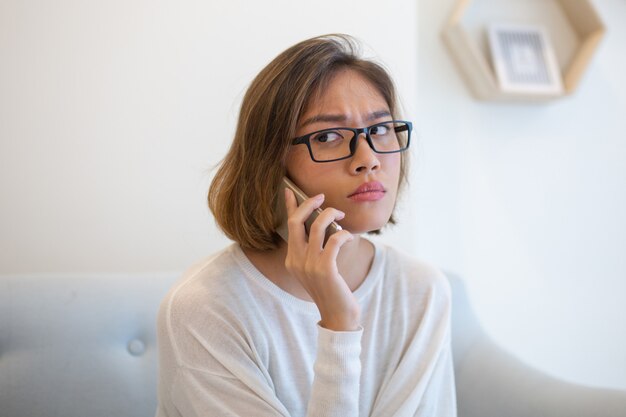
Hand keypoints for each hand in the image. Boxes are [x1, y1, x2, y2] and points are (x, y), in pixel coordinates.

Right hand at [283, 189, 360, 330]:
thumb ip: (316, 249)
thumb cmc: (332, 290)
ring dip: (330, 215)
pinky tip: (349, 236)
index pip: (289, 227)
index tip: (290, 191)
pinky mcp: (325, 269)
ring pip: (316, 227)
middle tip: (322, 198)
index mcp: (292, 259)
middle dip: (309, 204)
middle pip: (296, 222)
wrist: (338, 316)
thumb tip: (323, 224)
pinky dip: (343, 234)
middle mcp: (296, 261)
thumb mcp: (318, 268)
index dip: (290, 207)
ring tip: (341, 217)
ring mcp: (309, 265)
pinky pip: (334, 240)